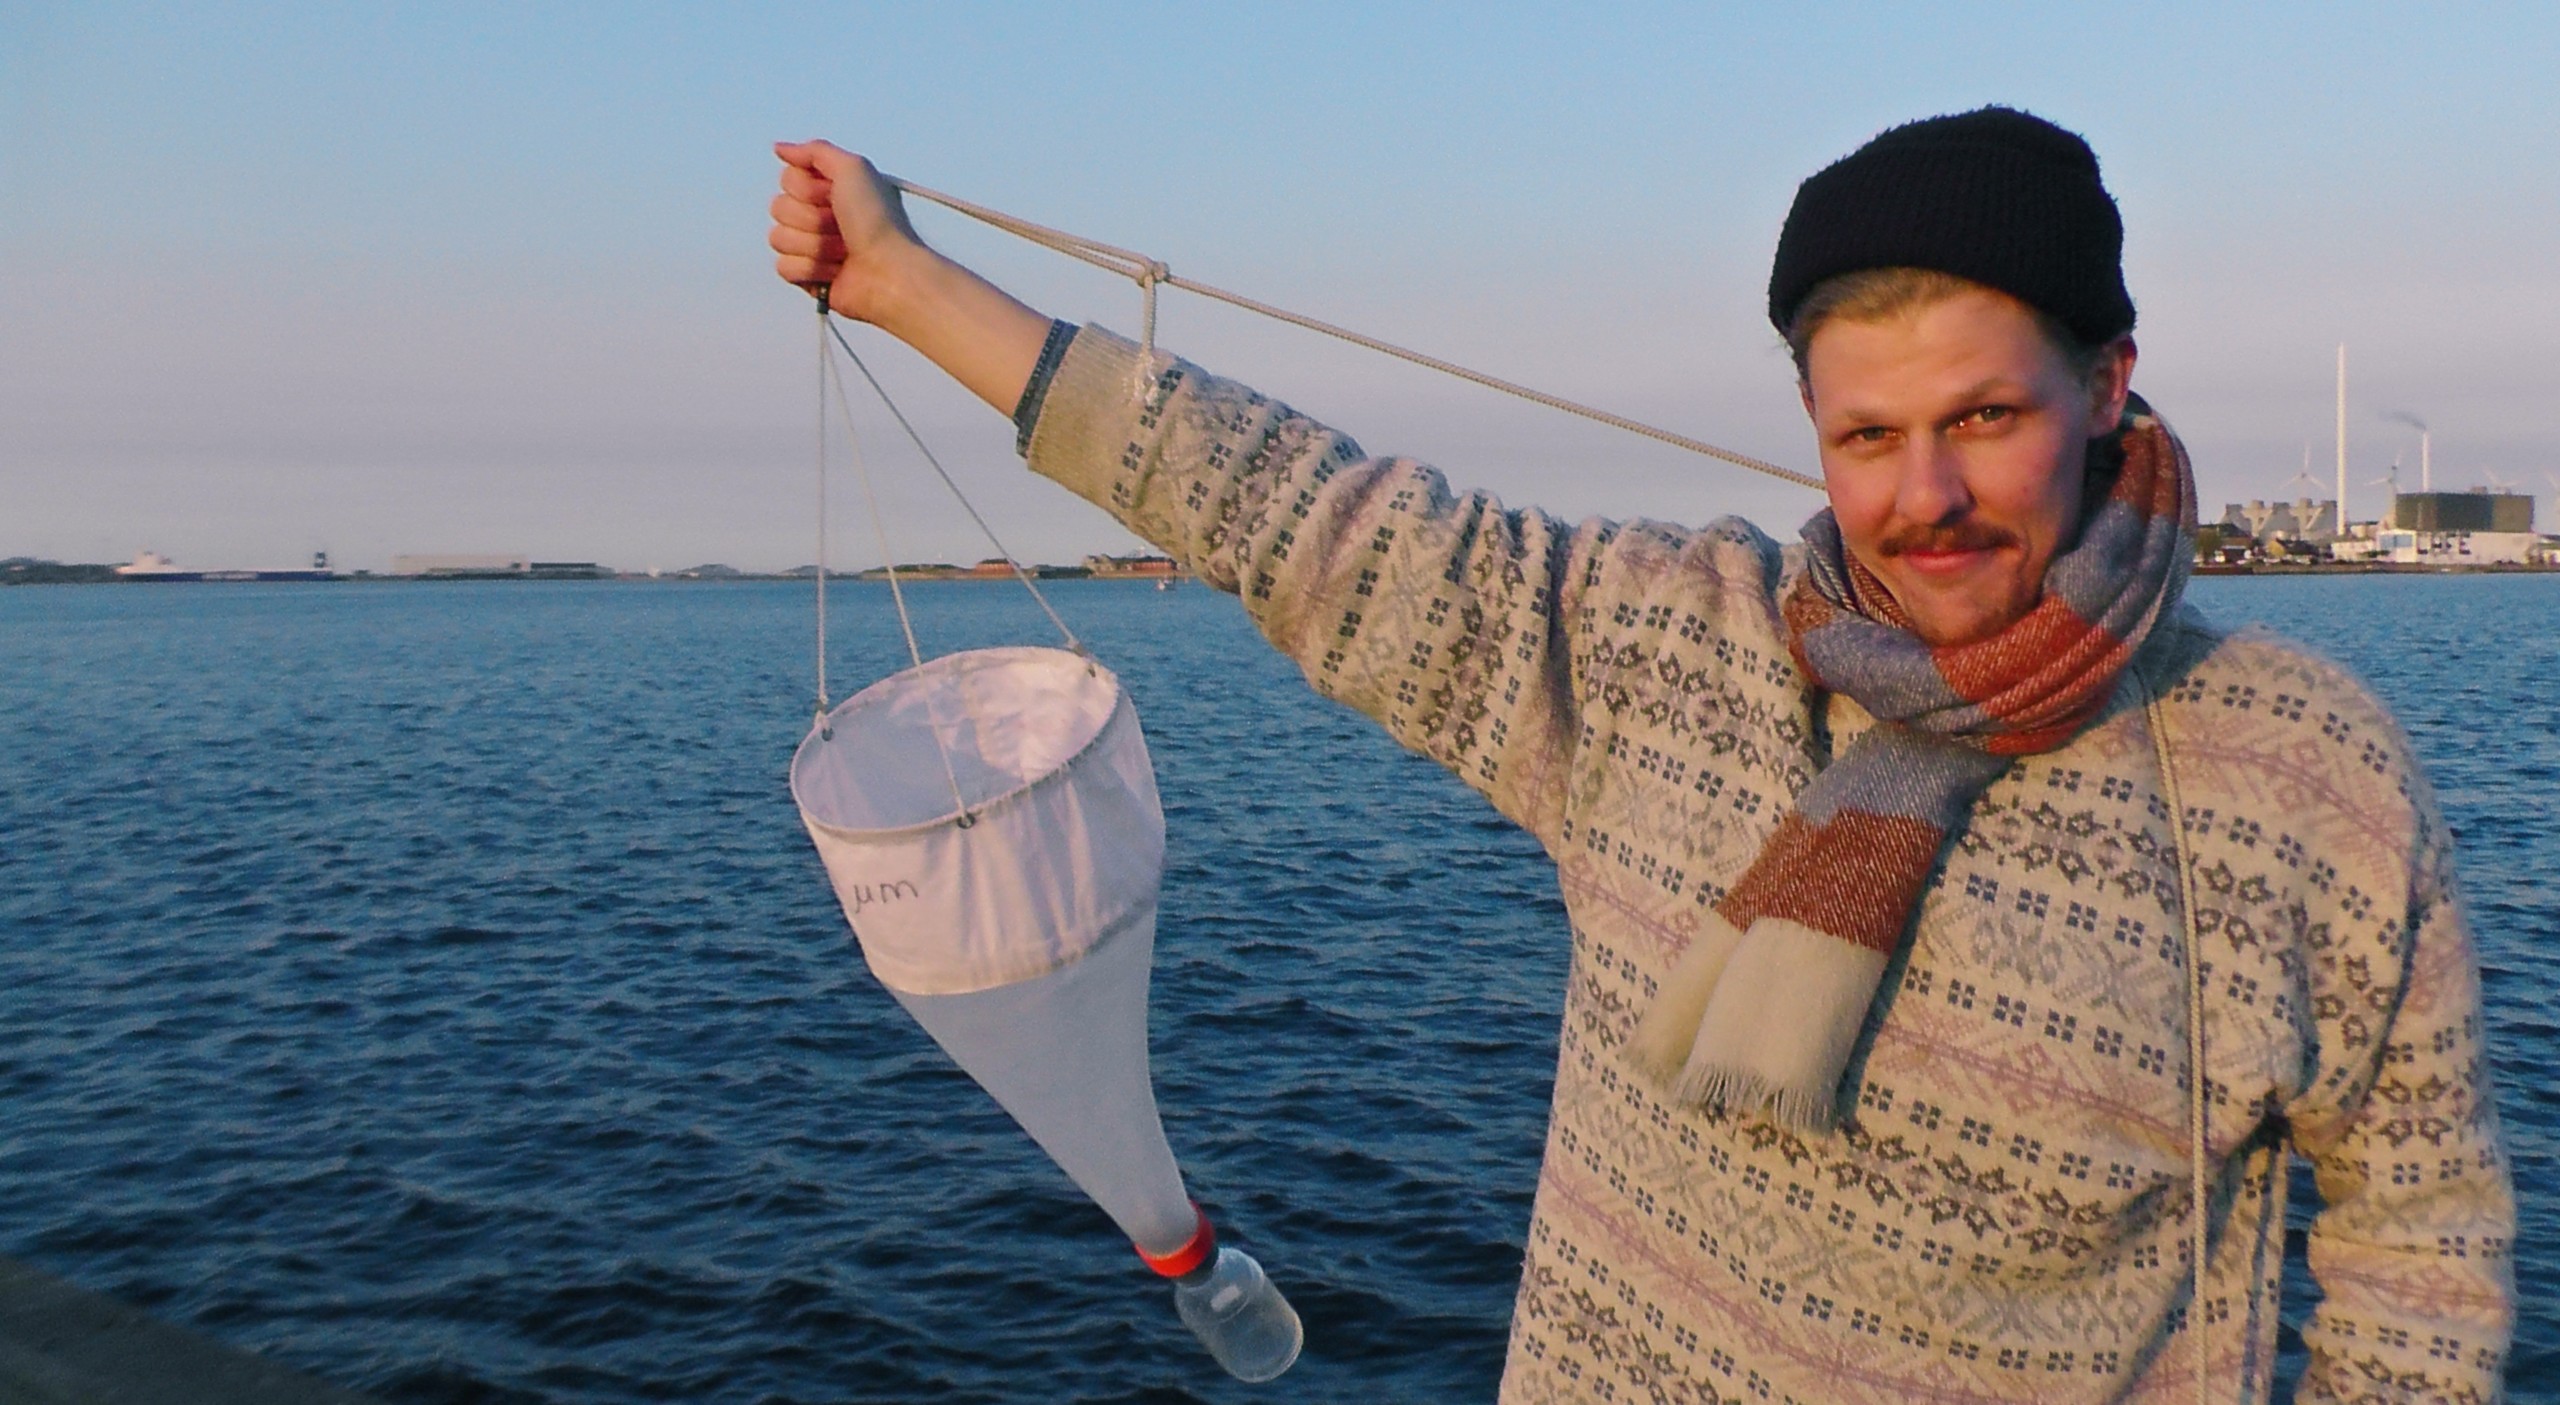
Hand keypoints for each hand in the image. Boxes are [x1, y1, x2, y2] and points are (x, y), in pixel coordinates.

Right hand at [766, 139, 1051, 413]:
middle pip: (780, 208)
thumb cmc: (885, 225)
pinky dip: (807, 270)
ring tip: (846, 254)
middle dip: (811, 219)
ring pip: (779, 238)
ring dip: (812, 245)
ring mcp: (817, 251)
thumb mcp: (856, 173)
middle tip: (845, 231)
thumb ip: (817, 152)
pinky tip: (835, 274)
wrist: (898, 276)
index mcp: (833, 190)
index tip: (837, 200)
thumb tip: (778, 146)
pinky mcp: (814, 283)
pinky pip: (782, 269)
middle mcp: (823, 220)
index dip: (808, 189)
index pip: (789, 179)